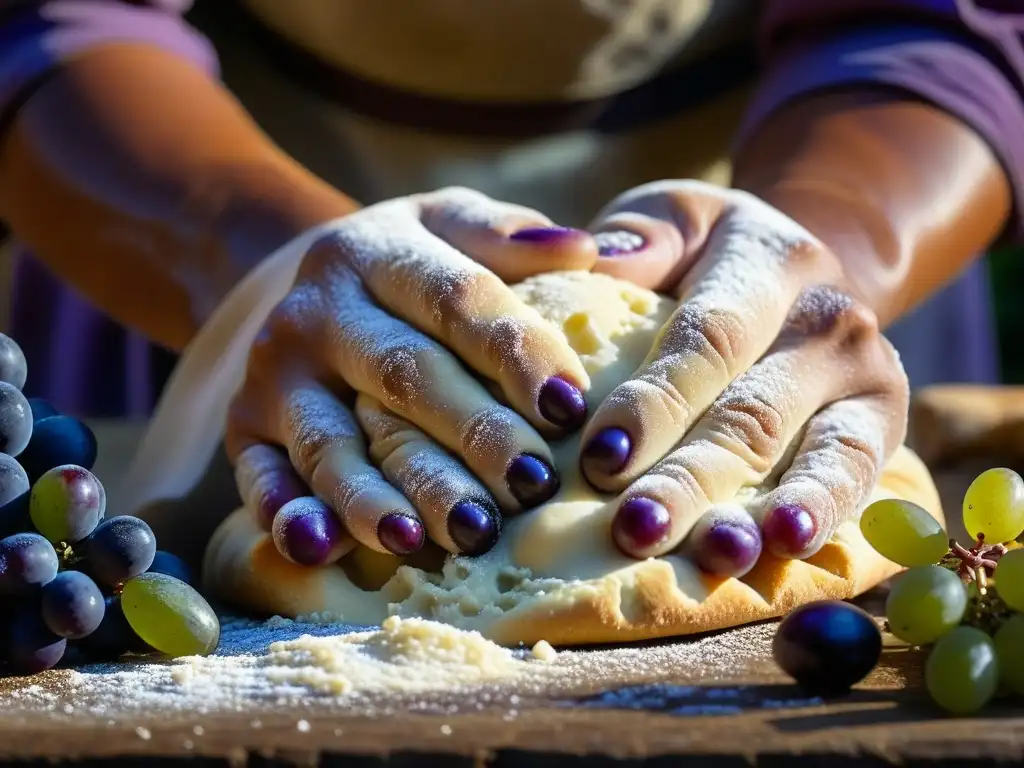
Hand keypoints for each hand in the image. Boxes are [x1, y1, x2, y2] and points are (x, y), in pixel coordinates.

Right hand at [226, 187, 600, 561]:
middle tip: (532, 486)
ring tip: (447, 537)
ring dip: (385, 495)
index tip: (572, 405)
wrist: (301, 284)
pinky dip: (288, 516)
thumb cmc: (407, 265)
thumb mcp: (447, 223)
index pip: (455, 299)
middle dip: (472, 434)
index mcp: (377, 253)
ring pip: (333, 442)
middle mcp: (317, 312)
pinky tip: (323, 549)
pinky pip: (259, 478)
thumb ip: (507, 235)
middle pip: (402, 376)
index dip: (515, 352)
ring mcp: (274, 374)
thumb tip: (585, 248)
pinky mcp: (245, 429)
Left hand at [579, 180, 908, 571]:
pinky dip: (822, 515)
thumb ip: (640, 236)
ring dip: (759, 513)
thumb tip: (594, 259)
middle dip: (689, 478)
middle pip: (750, 412)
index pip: (708, 339)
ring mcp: (869, 378)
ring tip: (716, 555)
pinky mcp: (885, 428)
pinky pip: (856, 478)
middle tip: (634, 529)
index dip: (656, 401)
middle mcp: (831, 320)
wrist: (805, 275)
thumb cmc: (708, 254)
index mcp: (771, 263)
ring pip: (812, 455)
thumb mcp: (676, 218)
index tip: (600, 455)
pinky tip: (787, 550)